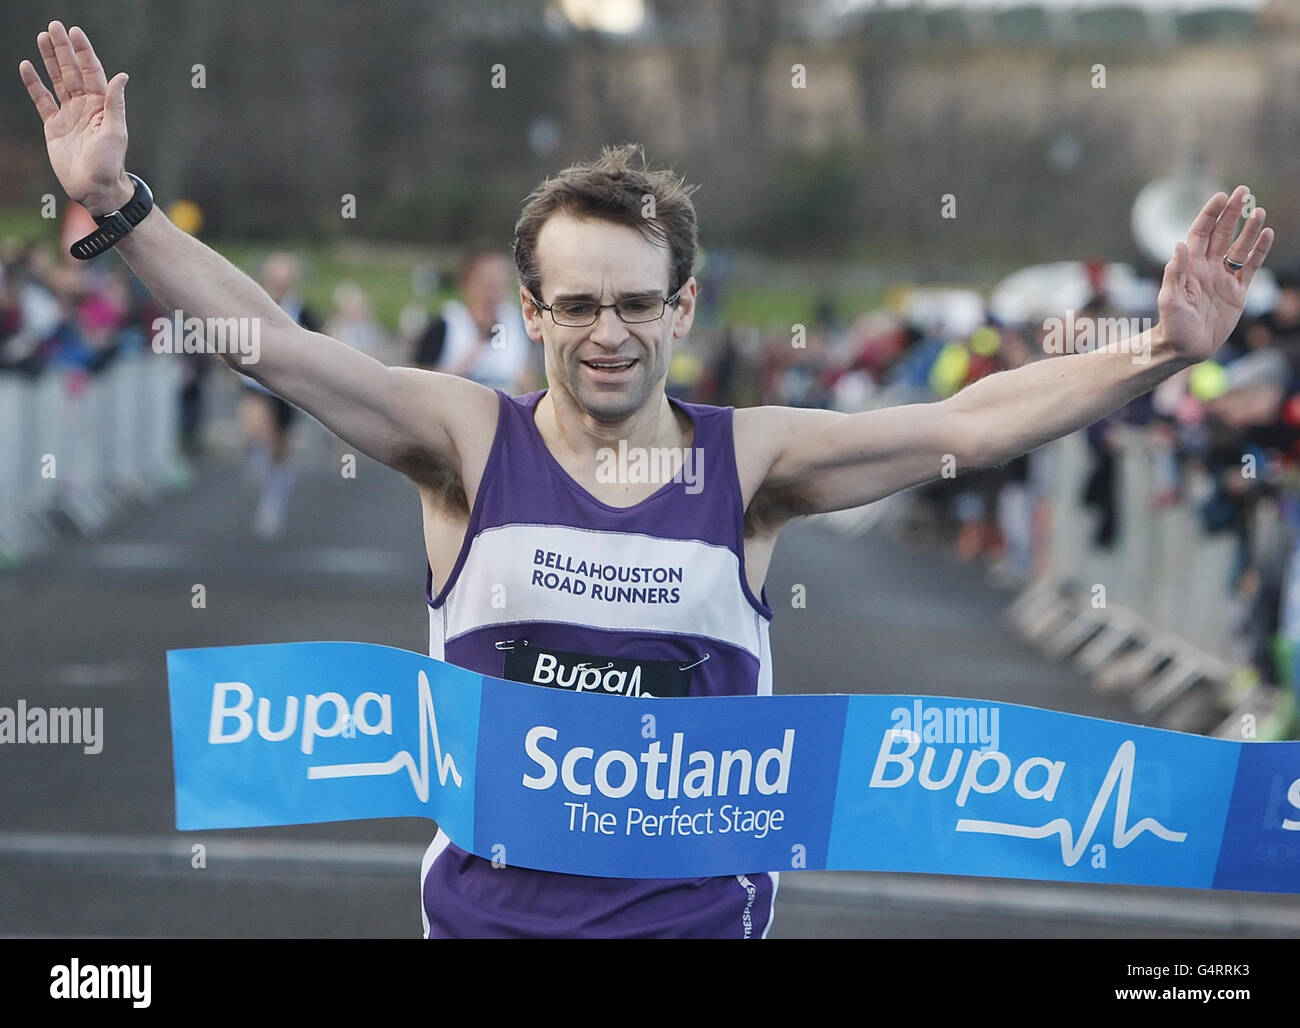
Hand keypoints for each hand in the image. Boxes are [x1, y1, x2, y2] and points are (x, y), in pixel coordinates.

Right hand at [18, 21, 131, 215]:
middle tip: (54, 27)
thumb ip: (115, 103)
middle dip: (63, 49)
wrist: (94, 188)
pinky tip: (27, 66)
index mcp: (102, 106)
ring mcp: (69, 115)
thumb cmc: (109, 163)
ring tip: (42, 38)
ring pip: (57, 81)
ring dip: (50, 60)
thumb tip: (122, 76)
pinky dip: (34, 84)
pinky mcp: (54, 126)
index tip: (75, 32)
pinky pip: (42, 100)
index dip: (83, 52)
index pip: (92, 72)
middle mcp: (85, 107)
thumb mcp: (115, 132)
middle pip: (72, 71)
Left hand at [1156, 185, 1273, 364]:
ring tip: (1259, 210)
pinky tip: (1266, 234)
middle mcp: (1207, 268)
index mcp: (1190, 266)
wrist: (1185, 348)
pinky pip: (1251, 267)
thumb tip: (1179, 245)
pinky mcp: (1238, 291)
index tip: (1221, 197)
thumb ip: (1174, 273)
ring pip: (1239, 247)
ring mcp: (1224, 278)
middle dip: (1232, 213)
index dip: (1211, 215)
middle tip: (1244, 191)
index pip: (1201, 233)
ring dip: (1249, 229)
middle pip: (1222, 234)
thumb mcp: (1169, 299)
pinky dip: (1259, 251)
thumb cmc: (1172, 325)